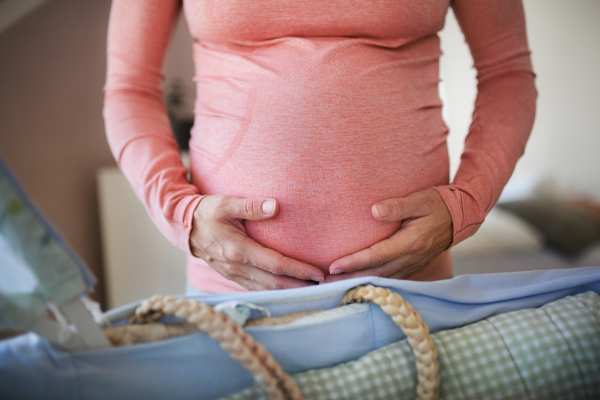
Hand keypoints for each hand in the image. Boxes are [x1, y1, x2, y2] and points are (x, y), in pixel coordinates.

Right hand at [190, 194, 324, 290]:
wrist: (183, 226)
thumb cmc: (207, 212)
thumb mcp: (226, 203)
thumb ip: (251, 205)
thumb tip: (275, 206)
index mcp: (238, 250)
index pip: (276, 265)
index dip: (298, 270)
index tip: (318, 273)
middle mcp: (237, 267)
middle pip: (274, 283)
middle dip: (300, 286)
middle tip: (323, 285)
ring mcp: (233, 274)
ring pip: (266, 289)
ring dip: (290, 291)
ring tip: (311, 289)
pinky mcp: (232, 276)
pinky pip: (257, 288)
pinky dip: (274, 291)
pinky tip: (288, 289)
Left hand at [325, 189, 452, 282]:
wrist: (459, 218)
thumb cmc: (437, 205)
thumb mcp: (420, 200)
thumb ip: (397, 205)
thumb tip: (374, 211)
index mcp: (410, 243)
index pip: (376, 256)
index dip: (354, 262)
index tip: (333, 266)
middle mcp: (410, 259)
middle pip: (374, 273)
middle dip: (349, 279)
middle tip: (324, 283)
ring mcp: (411, 266)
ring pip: (381, 279)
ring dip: (358, 283)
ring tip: (335, 286)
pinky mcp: (411, 267)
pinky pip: (389, 279)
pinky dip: (371, 282)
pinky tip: (357, 283)